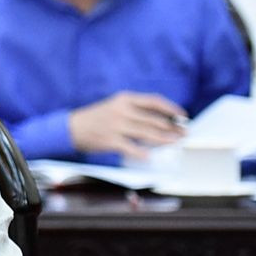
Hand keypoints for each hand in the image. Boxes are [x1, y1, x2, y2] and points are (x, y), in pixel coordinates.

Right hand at [67, 91, 185, 160]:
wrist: (71, 127)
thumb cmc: (97, 118)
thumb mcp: (115, 106)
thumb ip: (136, 111)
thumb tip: (162, 121)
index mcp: (124, 99)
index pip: (154, 101)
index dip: (171, 108)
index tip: (183, 116)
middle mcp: (122, 110)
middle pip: (154, 119)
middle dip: (172, 127)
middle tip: (183, 133)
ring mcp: (116, 125)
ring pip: (147, 133)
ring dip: (164, 139)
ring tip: (174, 142)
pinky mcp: (110, 140)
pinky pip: (131, 147)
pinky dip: (141, 152)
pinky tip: (149, 156)